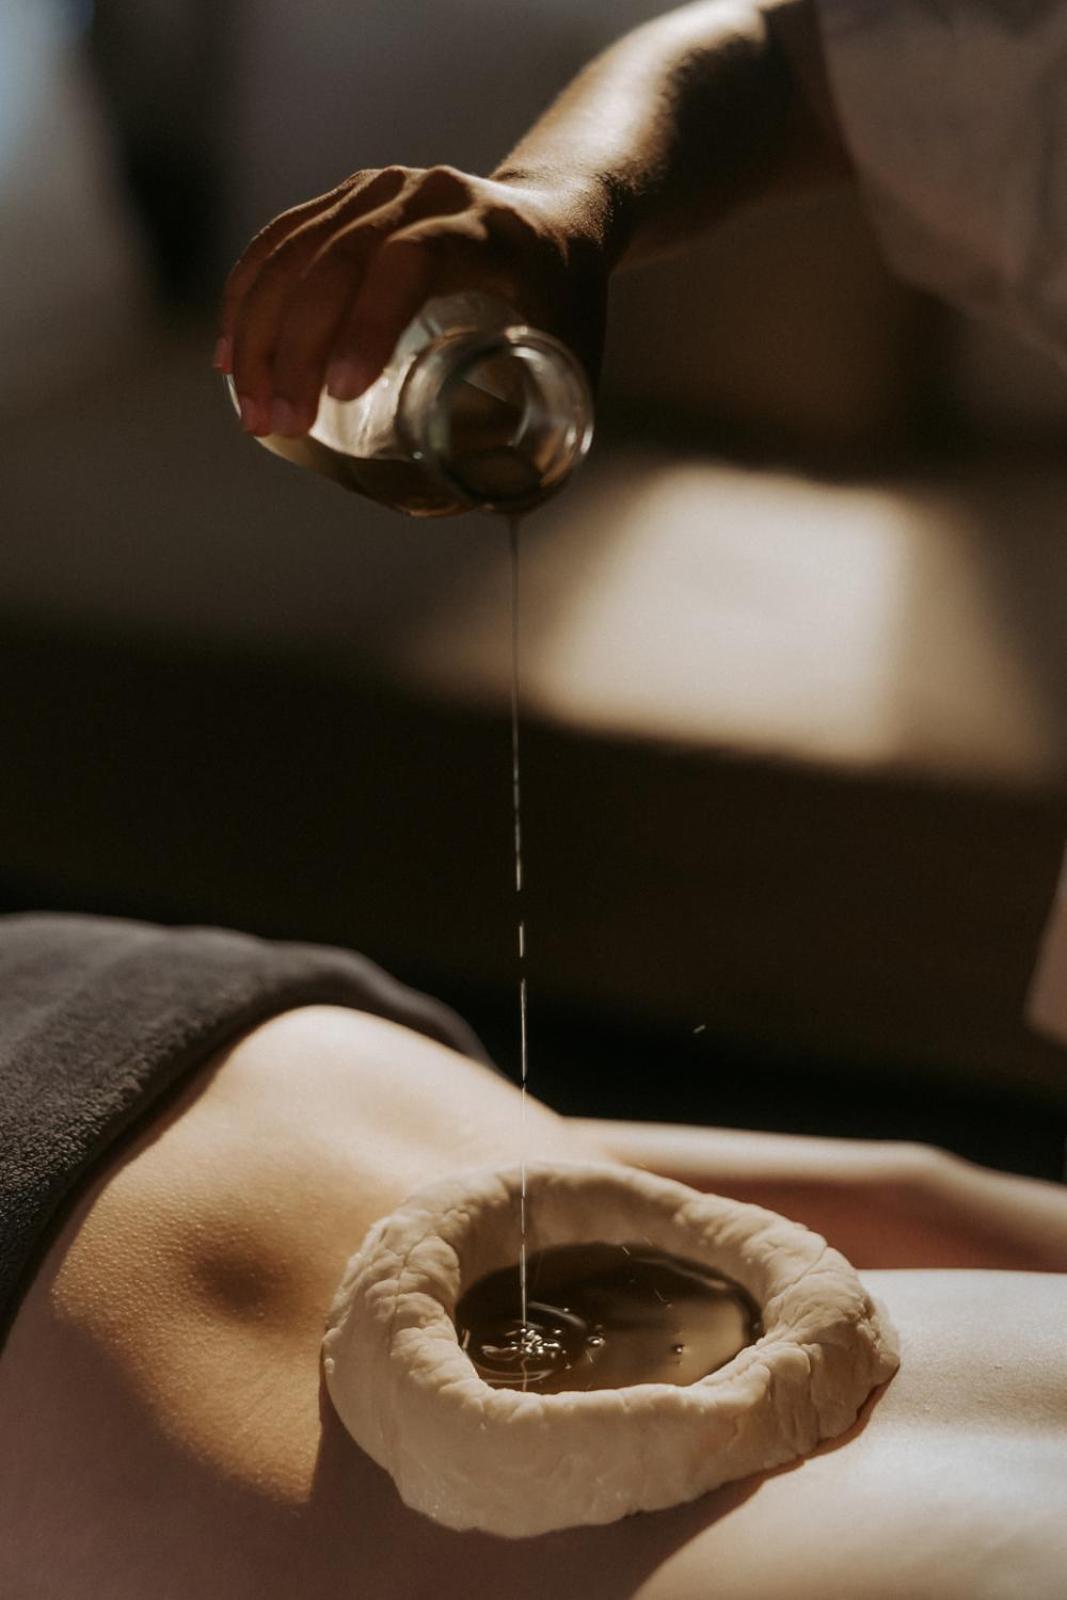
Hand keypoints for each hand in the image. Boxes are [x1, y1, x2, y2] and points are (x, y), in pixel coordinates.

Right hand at [216, 165, 607, 437]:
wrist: (554, 220)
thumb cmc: (565, 305)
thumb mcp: (573, 358)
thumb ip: (548, 430)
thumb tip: (502, 513)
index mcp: (489, 229)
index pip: (414, 260)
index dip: (369, 322)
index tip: (343, 394)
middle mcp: (429, 194)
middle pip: (341, 259)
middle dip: (298, 347)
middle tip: (281, 423)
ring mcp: (381, 190)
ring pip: (298, 251)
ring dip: (262, 333)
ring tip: (254, 411)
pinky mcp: (346, 201)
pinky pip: (279, 243)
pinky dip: (249, 300)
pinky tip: (232, 357)